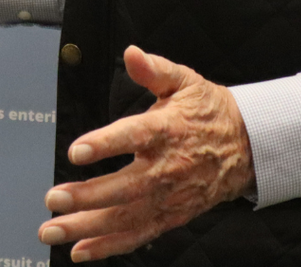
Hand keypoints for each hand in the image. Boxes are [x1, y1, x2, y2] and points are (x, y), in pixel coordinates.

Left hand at [40, 45, 254, 261]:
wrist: (248, 147)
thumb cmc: (208, 110)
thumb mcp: (184, 81)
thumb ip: (154, 69)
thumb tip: (131, 52)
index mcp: (167, 130)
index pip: (133, 137)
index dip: (104, 144)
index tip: (76, 151)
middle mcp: (166, 169)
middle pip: (124, 187)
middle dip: (86, 196)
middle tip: (52, 198)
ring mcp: (169, 198)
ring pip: (125, 218)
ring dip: (86, 227)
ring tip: (51, 231)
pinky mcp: (171, 217)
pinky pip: (137, 235)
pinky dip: (108, 246)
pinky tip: (79, 251)